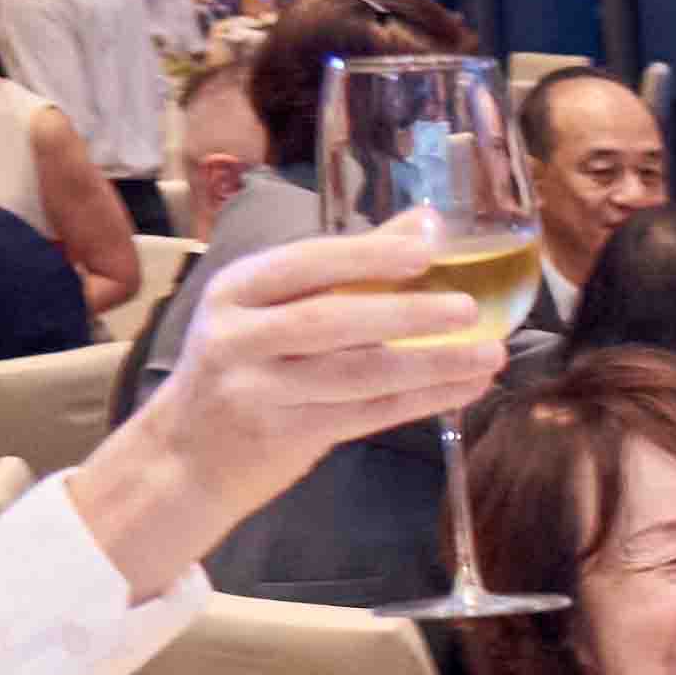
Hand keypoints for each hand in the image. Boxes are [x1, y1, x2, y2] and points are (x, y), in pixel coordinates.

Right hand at [73, 220, 508, 592]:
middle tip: (469, 308)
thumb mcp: (269, 305)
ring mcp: (259, 391)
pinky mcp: (286, 436)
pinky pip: (367, 415)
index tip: (426, 248)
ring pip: (357, 375)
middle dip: (406, 314)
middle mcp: (239, 337)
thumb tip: (426, 221)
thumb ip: (348, 265)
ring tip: (489, 355)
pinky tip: (464, 388)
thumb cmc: (243, 364)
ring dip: (431, 366)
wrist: (185, 453)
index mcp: (236, 290)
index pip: (306, 263)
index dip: (367, 255)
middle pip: (331, 321)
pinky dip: (421, 401)